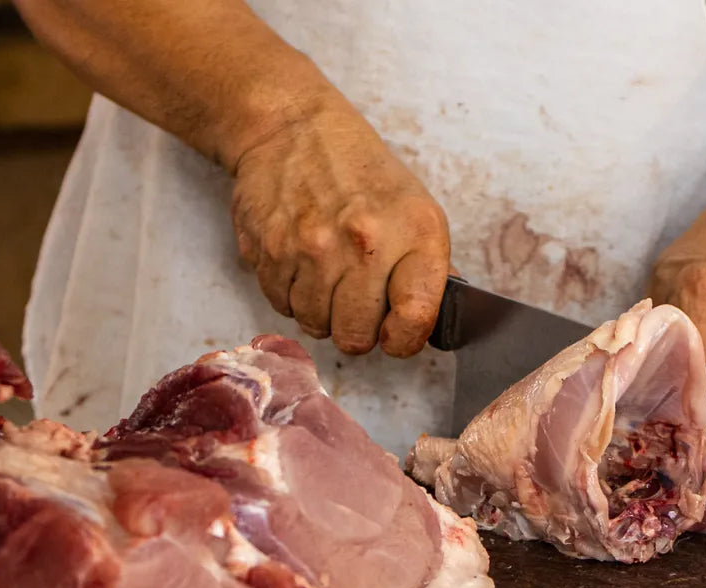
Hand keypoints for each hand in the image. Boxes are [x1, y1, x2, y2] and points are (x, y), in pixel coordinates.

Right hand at [230, 95, 449, 356]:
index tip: (397, 334)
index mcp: (414, 234)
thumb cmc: (363, 173)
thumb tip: (435, 322)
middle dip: (357, 329)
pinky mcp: (269, 250)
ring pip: (314, 325)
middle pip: (356, 337)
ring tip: (327, 275)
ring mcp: (312, 248)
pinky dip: (290, 294)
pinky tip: (301, 263)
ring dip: (320, 311)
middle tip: (356, 303)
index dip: (404, 339)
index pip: (414, 319)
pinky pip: (281, 305)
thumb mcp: (416, 209)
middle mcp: (364, 243)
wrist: (293, 129)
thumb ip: (428, 270)